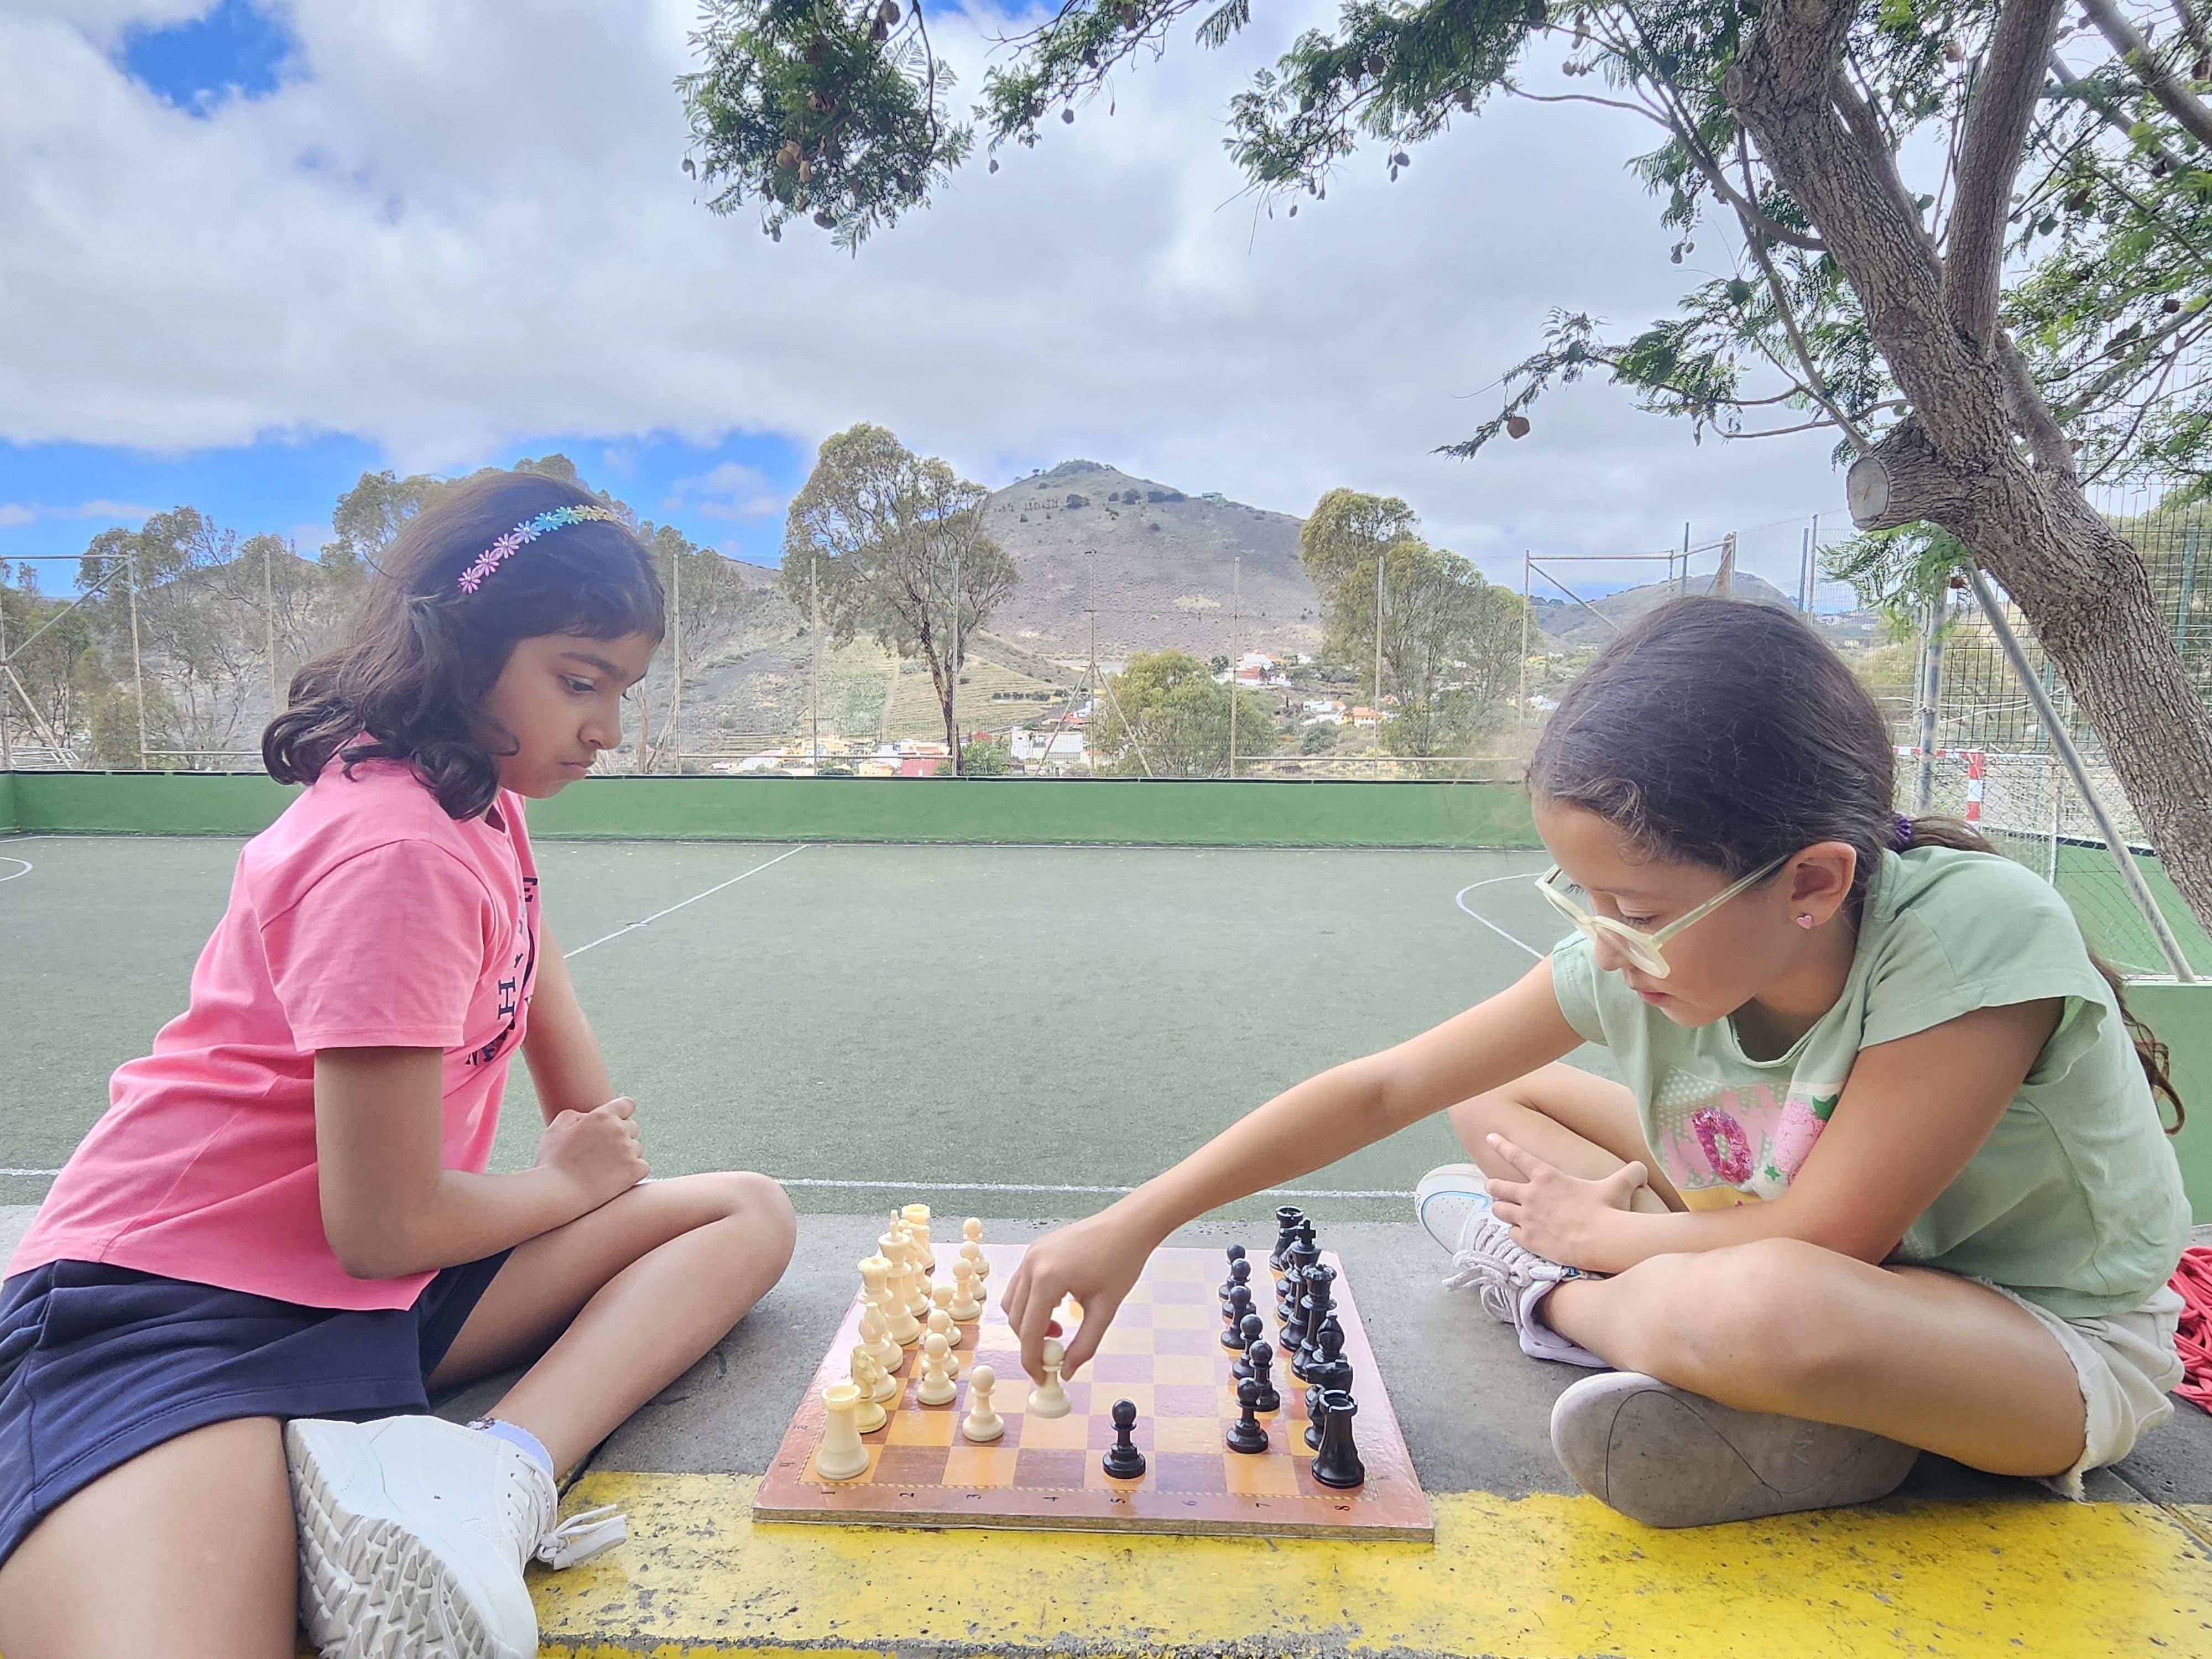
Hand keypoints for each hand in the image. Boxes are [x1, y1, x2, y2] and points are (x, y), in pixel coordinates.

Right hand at [535, 1096, 647, 1211]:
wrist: (558, 1192)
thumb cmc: (553, 1162)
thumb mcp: (555, 1130)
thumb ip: (573, 1116)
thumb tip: (586, 1116)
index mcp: (602, 1116)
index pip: (627, 1104)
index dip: (622, 1112)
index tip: (616, 1122)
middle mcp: (619, 1130)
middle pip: (633, 1127)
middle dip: (622, 1135)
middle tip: (604, 1151)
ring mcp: (629, 1150)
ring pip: (637, 1148)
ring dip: (627, 1155)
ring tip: (606, 1168)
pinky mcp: (635, 1170)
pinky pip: (643, 1166)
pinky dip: (633, 1172)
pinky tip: (616, 1178)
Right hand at [1001, 1205, 1159, 1383]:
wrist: (1128, 1225)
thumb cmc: (1122, 1262)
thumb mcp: (1105, 1310)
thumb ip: (1084, 1345)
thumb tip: (1066, 1372)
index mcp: (1048, 1279)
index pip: (1029, 1331)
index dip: (1033, 1361)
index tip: (1043, 1379)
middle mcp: (1032, 1264)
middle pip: (1016, 1318)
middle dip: (1030, 1343)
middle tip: (1052, 1358)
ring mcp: (1030, 1254)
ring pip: (1013, 1302)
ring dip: (1028, 1323)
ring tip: (1056, 1331)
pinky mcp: (1035, 1249)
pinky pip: (1021, 1285)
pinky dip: (1031, 1304)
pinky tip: (1055, 1308)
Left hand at [1485, 1133, 1645, 1270]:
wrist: (1601, 1240)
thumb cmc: (1608, 1210)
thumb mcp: (1620, 1185)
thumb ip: (1630, 1174)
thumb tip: (1642, 1169)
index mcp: (1547, 1176)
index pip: (1517, 1156)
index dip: (1502, 1145)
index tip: (1490, 1137)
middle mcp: (1530, 1195)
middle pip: (1497, 1186)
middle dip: (1493, 1185)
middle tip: (1492, 1186)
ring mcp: (1526, 1218)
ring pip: (1498, 1210)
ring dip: (1500, 1209)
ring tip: (1502, 1210)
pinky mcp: (1528, 1240)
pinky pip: (1510, 1234)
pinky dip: (1513, 1233)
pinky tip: (1518, 1233)